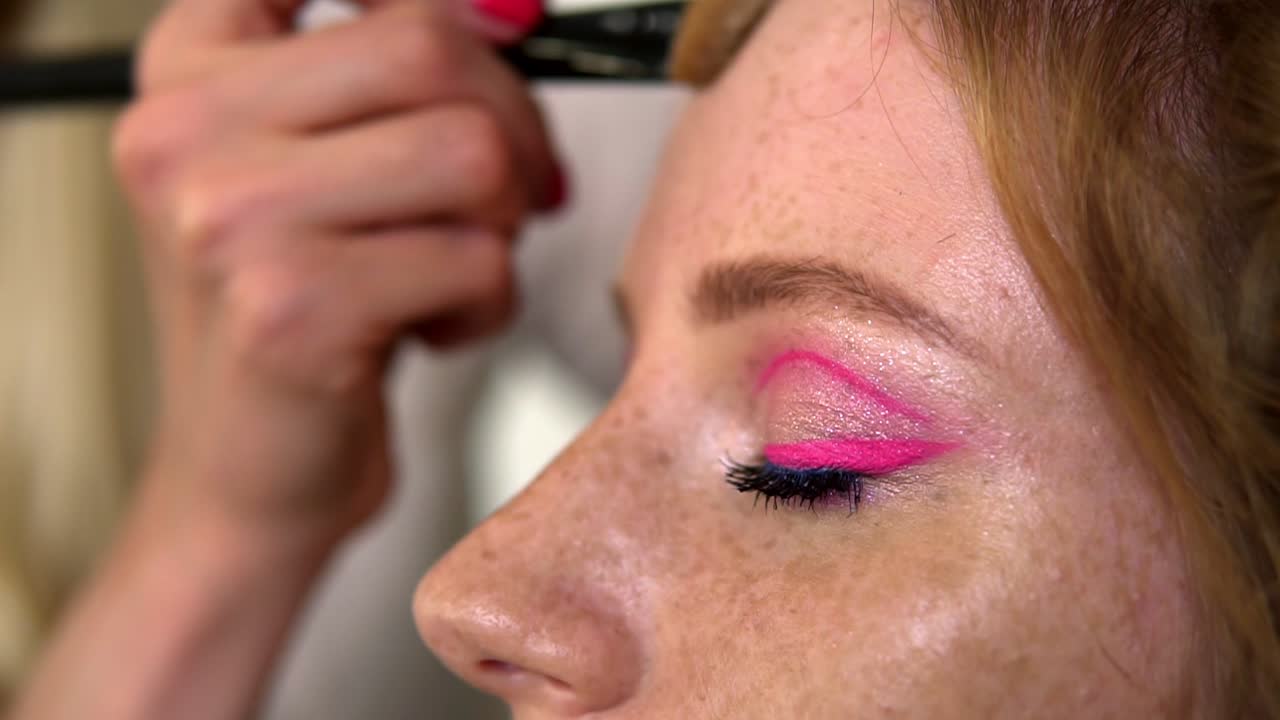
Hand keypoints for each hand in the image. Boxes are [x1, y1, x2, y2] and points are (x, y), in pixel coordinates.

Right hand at [113, 0, 558, 545]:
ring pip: (470, 154)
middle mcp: (186, 131)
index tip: (499, 23)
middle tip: (512, 190)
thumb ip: (385, 74)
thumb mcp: (314, 167)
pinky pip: (476, 260)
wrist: (251, 470)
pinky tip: (431, 327)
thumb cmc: (304, 313)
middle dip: (513, 125)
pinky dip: (488, 303)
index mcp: (188, 72)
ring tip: (454, 266)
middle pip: (429, 50)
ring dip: (502, 223)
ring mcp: (227, 220)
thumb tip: (507, 7)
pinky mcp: (290, 310)